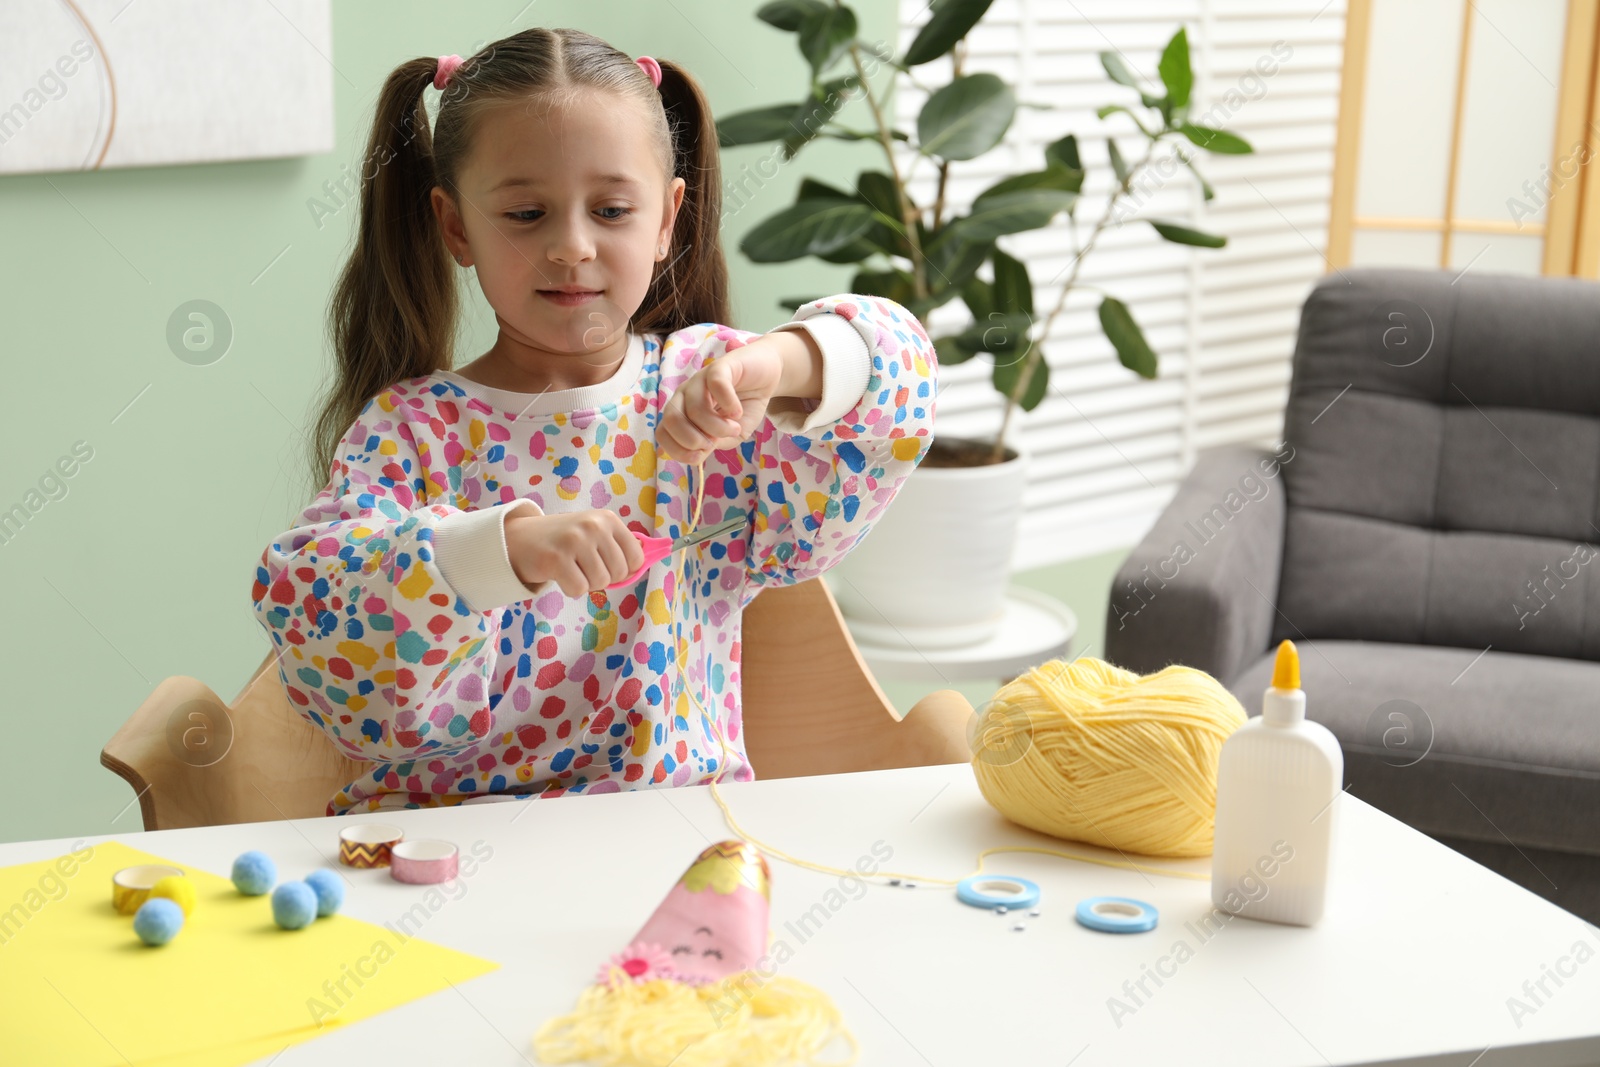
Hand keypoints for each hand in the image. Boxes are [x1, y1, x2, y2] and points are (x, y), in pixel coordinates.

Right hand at [505, 509, 646, 597]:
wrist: (519, 538)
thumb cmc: (562, 540)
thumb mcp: (593, 533)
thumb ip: (618, 547)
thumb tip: (643, 566)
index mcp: (607, 519)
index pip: (636, 556)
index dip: (624, 569)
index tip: (607, 565)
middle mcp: (593, 526)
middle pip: (619, 573)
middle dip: (604, 578)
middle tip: (584, 566)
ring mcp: (575, 541)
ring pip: (600, 583)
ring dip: (587, 583)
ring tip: (572, 568)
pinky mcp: (557, 559)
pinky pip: (579, 589)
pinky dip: (571, 589)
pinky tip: (560, 575)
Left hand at [659, 338, 786, 464]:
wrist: (766, 375)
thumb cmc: (745, 405)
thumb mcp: (731, 435)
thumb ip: (714, 444)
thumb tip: (701, 451)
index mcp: (683, 411)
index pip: (662, 433)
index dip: (678, 450)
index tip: (703, 454)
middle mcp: (685, 394)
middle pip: (671, 420)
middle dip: (694, 440)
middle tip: (717, 441)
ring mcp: (701, 378)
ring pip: (694, 408)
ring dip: (718, 427)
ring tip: (735, 427)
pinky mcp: (720, 366)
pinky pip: (716, 385)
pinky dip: (729, 405)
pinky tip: (738, 411)